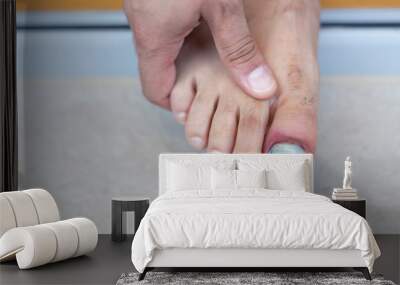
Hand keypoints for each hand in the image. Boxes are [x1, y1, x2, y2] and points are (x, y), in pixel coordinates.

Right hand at [124, 0, 276, 109]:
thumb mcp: (222, 4)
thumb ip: (239, 48)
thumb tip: (259, 86)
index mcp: (153, 36)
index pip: (156, 91)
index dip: (177, 104)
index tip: (202, 103)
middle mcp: (142, 25)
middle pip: (158, 70)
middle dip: (186, 79)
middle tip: (214, 80)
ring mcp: (143, 8)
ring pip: (161, 47)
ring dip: (184, 54)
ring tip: (212, 52)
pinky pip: (162, 25)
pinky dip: (181, 32)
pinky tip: (202, 21)